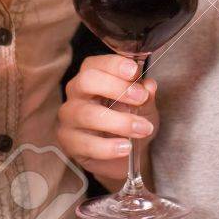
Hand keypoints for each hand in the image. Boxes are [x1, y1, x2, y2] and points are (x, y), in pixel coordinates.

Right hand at [57, 55, 159, 187]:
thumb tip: (149, 86)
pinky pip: (86, 144)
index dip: (114, 65)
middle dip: (116, 88)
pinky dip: (108, 147)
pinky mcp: (69, 142)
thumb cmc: (128, 119)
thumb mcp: (142, 105)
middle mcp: (76, 93)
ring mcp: (69, 118)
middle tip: (141, 98)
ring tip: (142, 128)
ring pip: (88, 114)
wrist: (119, 154)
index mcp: (91, 76)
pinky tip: (125, 147)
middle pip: (86, 81)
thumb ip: (145, 95)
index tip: (134, 71)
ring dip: (119, 122)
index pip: (96, 64)